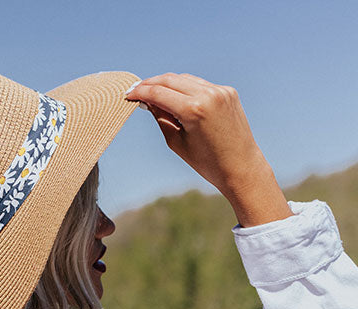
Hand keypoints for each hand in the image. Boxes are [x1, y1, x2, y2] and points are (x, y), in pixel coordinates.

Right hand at [126, 73, 291, 226]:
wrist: (241, 168)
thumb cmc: (207, 163)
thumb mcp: (177, 143)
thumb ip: (161, 118)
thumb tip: (148, 102)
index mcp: (194, 110)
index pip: (159, 93)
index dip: (141, 92)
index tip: (128, 94)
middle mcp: (208, 94)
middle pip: (171, 80)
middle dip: (151, 84)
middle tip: (136, 90)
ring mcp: (220, 90)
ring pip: (185, 80)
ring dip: (167, 84)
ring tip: (153, 94)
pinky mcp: (227, 92)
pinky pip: (200, 85)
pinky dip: (185, 89)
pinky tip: (175, 97)